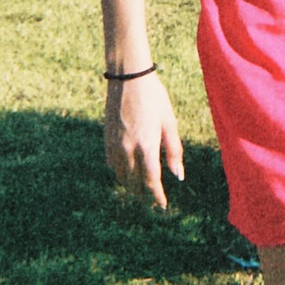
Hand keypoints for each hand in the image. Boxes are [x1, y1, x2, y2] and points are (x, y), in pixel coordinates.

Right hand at [105, 73, 184, 210]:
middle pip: (135, 182)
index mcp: (146, 146)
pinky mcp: (106, 138)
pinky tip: (126, 170)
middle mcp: (128, 149)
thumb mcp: (169, 123)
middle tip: (153, 197)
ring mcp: (114, 144)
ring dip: (131, 184)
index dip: (157, 196)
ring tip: (140, 186)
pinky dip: (119, 171)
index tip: (162, 205)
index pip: (151, 181)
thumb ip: (174, 151)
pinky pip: (111, 164)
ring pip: (121, 176)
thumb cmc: (154, 98)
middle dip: (144, 192)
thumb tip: (179, 176)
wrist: (128, 78)